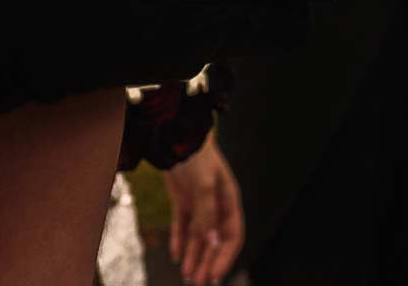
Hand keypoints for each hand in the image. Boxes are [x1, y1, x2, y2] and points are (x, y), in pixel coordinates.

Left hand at [164, 133, 242, 285]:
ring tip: (187, 276)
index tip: (215, 275)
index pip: (231, 236)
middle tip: (198, 283)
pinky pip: (182, 226)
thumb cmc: (197, 158)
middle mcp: (215, 206)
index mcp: (228, 202)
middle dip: (207, 262)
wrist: (176, 136)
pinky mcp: (183, 201)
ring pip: (198, 237)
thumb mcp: (204, 187)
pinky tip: (176, 256)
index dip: (224, 257)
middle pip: (214, 242)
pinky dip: (179, 241)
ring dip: (194, 256)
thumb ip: (207, 216)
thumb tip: (211, 244)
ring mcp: (199, 204)